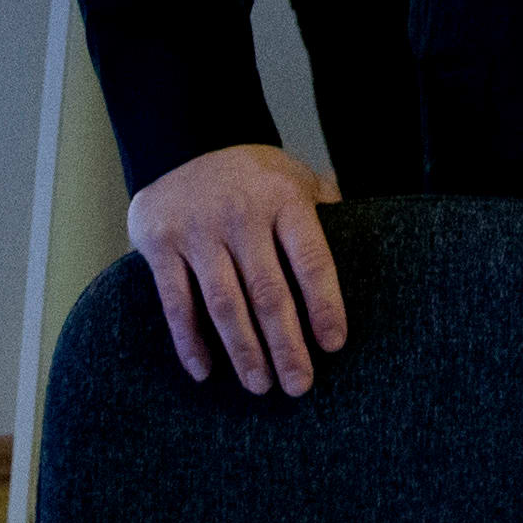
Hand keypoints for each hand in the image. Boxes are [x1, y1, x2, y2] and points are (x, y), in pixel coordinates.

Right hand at [127, 142, 347, 395]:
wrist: (184, 137)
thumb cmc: (253, 173)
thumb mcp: (295, 177)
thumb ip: (326, 210)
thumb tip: (362, 242)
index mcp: (284, 199)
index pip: (311, 260)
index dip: (324, 305)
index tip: (334, 345)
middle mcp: (241, 215)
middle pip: (268, 292)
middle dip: (286, 344)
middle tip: (299, 386)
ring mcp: (198, 229)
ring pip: (223, 303)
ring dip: (243, 351)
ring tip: (260, 386)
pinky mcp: (160, 243)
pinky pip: (176, 301)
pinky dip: (188, 340)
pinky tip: (204, 372)